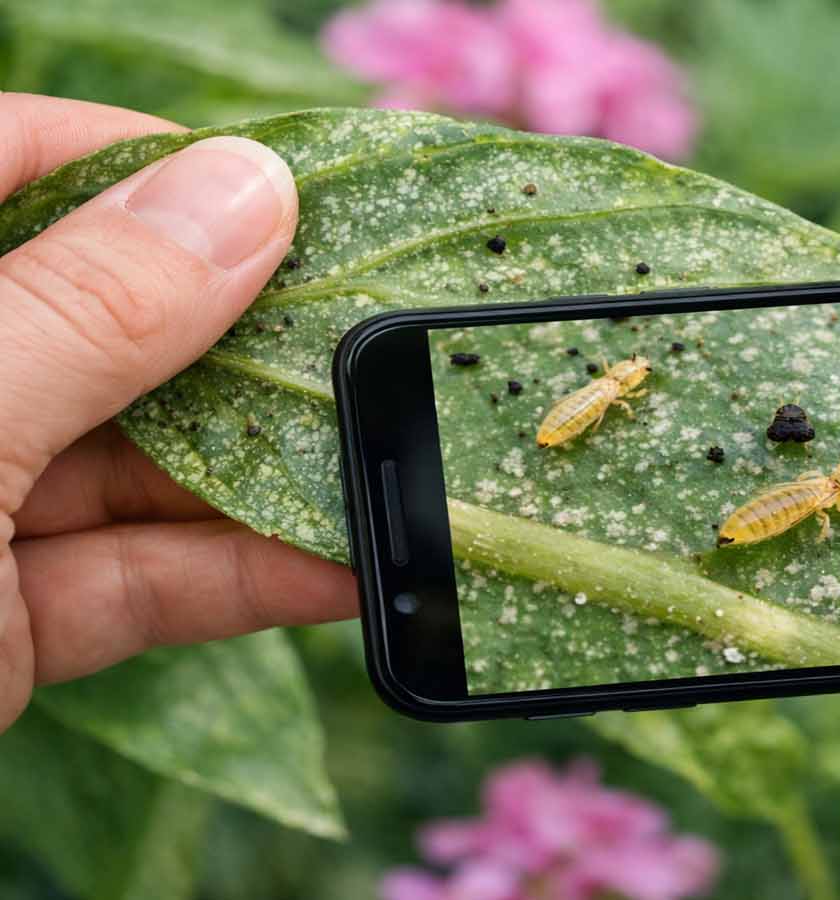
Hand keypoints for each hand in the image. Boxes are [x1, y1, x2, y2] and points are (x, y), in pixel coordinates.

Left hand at [0, 94, 355, 732]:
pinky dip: (245, 578)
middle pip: (97, 318)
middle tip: (380, 331)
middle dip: (246, 333)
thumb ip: (85, 314)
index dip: (147, 164)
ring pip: (134, 459)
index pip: (3, 161)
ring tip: (401, 454)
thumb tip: (248, 195)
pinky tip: (350, 566)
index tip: (291, 193)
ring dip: (272, 469)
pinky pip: (137, 577)